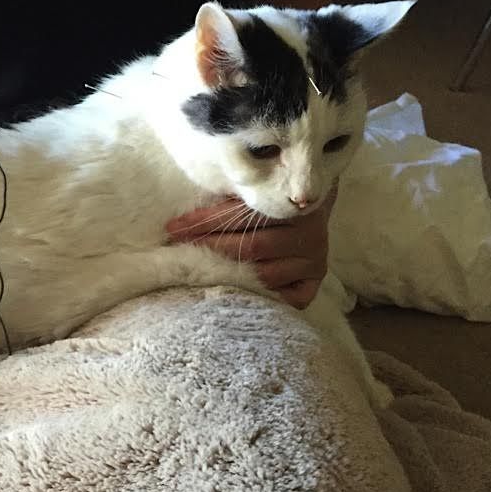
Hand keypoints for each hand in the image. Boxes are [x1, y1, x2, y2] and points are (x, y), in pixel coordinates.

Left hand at [166, 189, 335, 308]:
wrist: (310, 203)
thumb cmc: (272, 199)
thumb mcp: (255, 193)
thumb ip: (229, 203)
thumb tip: (182, 220)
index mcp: (291, 205)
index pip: (240, 216)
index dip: (204, 222)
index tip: (174, 228)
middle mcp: (309, 233)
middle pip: (251, 247)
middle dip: (212, 249)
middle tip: (181, 252)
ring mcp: (314, 259)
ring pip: (266, 275)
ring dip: (232, 277)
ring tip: (201, 275)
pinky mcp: (316, 280)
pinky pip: (291, 298)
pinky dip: (267, 298)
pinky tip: (242, 295)